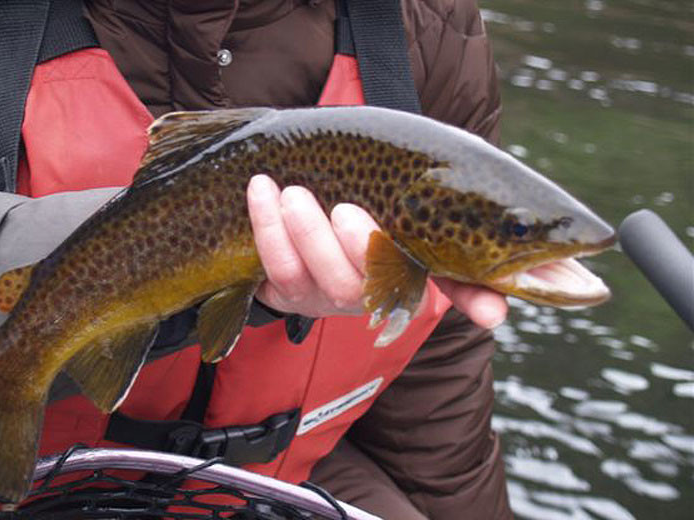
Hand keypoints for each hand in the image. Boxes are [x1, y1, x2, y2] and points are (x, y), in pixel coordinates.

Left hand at [246, 174, 507, 328]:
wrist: (300, 193)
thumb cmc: (362, 189)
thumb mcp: (401, 187)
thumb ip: (440, 196)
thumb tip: (515, 226)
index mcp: (417, 261)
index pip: (461, 286)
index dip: (478, 300)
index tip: (492, 312)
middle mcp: (378, 289)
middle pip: (375, 285)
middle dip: (359, 249)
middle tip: (344, 210)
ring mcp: (331, 294)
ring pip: (322, 279)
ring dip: (305, 236)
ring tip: (290, 194)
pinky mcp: (289, 291)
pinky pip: (278, 268)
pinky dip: (267, 230)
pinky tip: (261, 191)